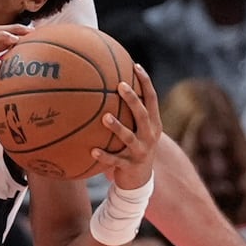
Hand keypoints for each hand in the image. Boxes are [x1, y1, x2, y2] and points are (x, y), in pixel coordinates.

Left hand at [86, 63, 160, 190]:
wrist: (140, 180)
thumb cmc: (133, 146)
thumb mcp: (136, 128)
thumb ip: (128, 111)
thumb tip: (106, 84)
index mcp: (153, 124)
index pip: (152, 98)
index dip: (145, 82)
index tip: (135, 65)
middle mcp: (150, 136)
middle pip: (143, 114)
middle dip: (133, 100)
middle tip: (120, 86)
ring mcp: (140, 151)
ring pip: (129, 137)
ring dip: (117, 127)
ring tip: (105, 117)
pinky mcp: (130, 166)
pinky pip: (115, 160)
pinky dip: (104, 156)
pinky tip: (92, 151)